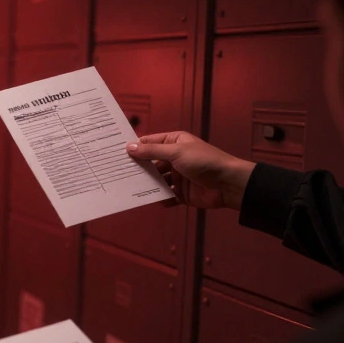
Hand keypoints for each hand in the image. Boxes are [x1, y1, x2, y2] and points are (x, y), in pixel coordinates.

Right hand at [127, 131, 256, 210]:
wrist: (228, 184)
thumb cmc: (204, 162)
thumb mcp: (176, 152)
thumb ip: (152, 151)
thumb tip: (129, 148)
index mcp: (174, 143)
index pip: (149, 143)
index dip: (134, 147)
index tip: (115, 153)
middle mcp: (174, 158)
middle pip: (150, 163)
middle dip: (137, 168)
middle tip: (117, 172)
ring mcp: (177, 176)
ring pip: (156, 180)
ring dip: (146, 183)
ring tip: (128, 187)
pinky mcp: (181, 193)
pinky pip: (165, 195)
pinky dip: (158, 198)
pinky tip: (148, 199)